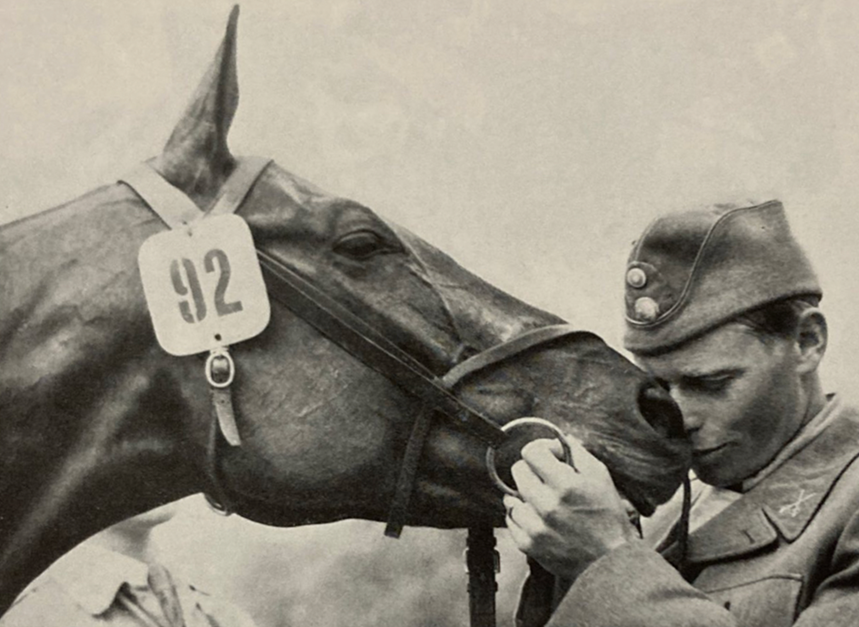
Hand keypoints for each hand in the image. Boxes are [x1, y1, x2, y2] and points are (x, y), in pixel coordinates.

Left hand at [504, 435, 639, 580]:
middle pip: (518, 471)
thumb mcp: (601, 478)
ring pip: (511, 496)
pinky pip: (511, 519)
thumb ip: (578, 453)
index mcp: (566, 486)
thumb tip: (560, 439)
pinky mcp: (528, 545)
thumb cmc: (608, 519)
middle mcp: (547, 505)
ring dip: (525, 495)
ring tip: (543, 501)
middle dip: (532, 470)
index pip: (531, 452)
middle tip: (547, 479)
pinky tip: (538, 517)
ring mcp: (535, 527)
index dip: (541, 449)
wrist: (608, 563)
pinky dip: (521, 516)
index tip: (549, 456)